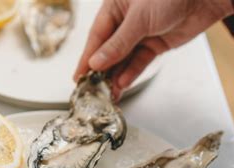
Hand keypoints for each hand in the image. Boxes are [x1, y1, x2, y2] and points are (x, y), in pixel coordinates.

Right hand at [74, 0, 233, 98]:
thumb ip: (118, 43)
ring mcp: (140, 34)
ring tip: (108, 93)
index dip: (87, 58)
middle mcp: (125, 21)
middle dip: (101, 71)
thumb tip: (96, 62)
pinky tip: (122, 84)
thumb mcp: (140, 18)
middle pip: (108, 50)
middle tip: (92, 90)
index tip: (79, 76)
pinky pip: (139, 62)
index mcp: (115, 6)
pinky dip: (131, 73)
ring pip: (123, 59)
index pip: (96, 36)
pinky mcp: (154, 44)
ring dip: (116, 76)